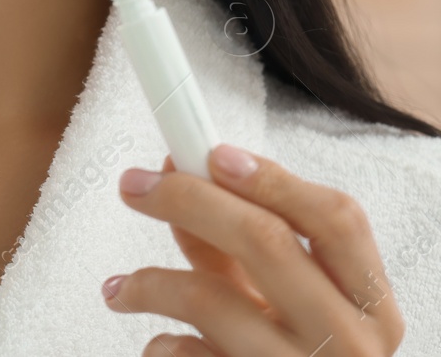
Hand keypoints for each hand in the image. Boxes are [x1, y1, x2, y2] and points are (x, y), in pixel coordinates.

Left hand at [105, 144, 403, 355]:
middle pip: (265, 241)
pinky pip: (187, 356)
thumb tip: (178, 169)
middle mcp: (349, 341)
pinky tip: (157, 343)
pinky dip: (160, 344)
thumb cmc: (293, 354)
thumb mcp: (285, 300)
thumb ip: (242, 241)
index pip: (337, 220)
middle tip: (134, 184)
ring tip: (119, 288)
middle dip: (188, 199)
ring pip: (208, 298)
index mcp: (370, 304)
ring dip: (148, 282)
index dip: (273, 178)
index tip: (212, 152)